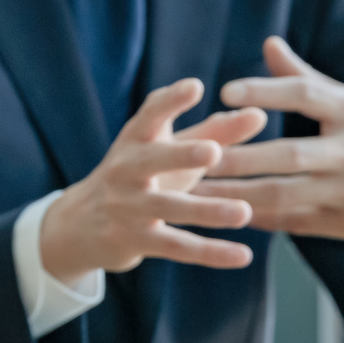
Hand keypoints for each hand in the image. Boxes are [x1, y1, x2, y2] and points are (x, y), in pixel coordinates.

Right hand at [38, 79, 268, 283]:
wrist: (82, 225)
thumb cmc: (142, 176)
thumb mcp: (169, 150)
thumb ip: (215, 132)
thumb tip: (260, 114)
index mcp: (135, 139)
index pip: (150, 115)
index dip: (171, 101)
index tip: (194, 86)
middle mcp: (127, 170)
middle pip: (153, 160)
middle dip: (182, 155)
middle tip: (213, 152)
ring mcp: (129, 207)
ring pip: (170, 208)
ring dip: (207, 211)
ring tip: (244, 212)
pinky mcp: (137, 241)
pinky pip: (177, 247)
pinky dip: (210, 253)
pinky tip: (243, 256)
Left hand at [198, 38, 343, 245]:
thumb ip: (308, 78)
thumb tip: (268, 43)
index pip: (306, 95)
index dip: (265, 92)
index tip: (225, 92)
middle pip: (287, 153)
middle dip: (237, 157)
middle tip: (194, 156)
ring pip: (284, 194)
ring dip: (238, 195)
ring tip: (198, 192)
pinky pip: (295, 223)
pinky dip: (261, 218)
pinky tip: (231, 214)